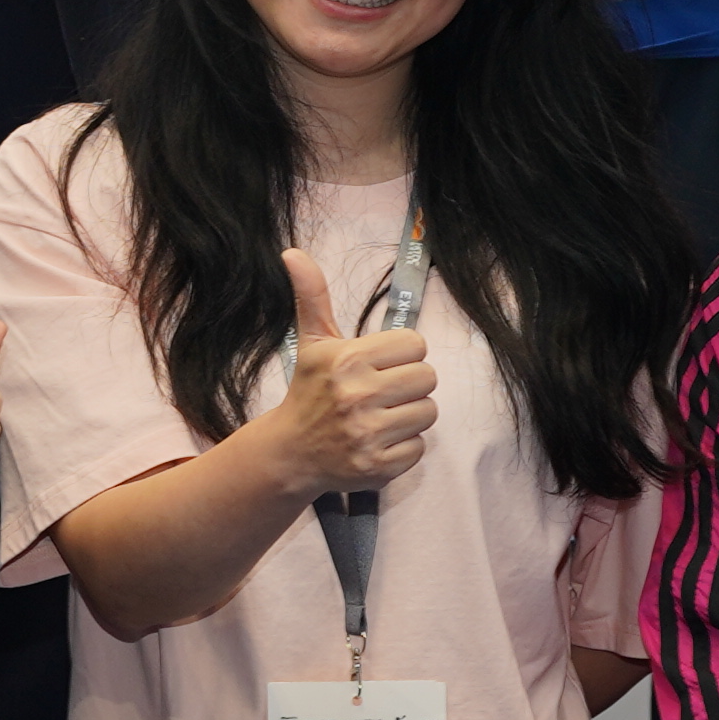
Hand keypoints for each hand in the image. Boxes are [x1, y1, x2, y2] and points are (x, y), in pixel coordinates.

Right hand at [263, 245, 439, 495]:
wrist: (290, 453)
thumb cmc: (309, 392)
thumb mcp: (312, 343)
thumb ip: (312, 296)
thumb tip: (292, 252)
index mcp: (347, 360)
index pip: (415, 344)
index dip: (402, 354)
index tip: (381, 366)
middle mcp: (358, 396)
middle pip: (428, 377)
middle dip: (409, 385)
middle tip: (383, 393)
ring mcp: (368, 435)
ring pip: (428, 412)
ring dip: (410, 416)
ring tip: (382, 417)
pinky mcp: (377, 467)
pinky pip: (419, 448)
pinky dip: (403, 447)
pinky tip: (378, 442)